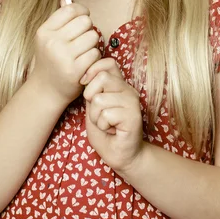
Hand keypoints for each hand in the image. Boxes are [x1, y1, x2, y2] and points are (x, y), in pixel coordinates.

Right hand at [27, 0, 100, 104]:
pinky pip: (95, 54)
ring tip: (83, 51)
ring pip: (93, 37)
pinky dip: (94, 57)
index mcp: (44, 31)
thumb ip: (59, 19)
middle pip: (85, 21)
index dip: (81, 11)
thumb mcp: (48, 38)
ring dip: (92, 44)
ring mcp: (63, 57)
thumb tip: (67, 0)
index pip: (71, 9)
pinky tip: (85, 63)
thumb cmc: (50, 60)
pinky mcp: (75, 70)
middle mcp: (52, 42)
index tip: (82, 17)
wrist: (46, 90)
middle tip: (82, 38)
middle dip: (87, 28)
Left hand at [82, 57, 143, 174]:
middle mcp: (128, 90)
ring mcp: (132, 102)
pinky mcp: (133, 116)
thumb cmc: (106, 132)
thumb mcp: (93, 108)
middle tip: (99, 114)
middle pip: (102, 77)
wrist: (120, 156)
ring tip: (106, 124)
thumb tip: (86, 75)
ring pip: (100, 99)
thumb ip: (92, 91)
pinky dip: (103, 126)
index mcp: (119, 85)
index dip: (92, 70)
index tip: (86, 86)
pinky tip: (113, 131)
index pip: (108, 63)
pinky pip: (106, 115)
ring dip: (96, 117)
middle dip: (91, 98)